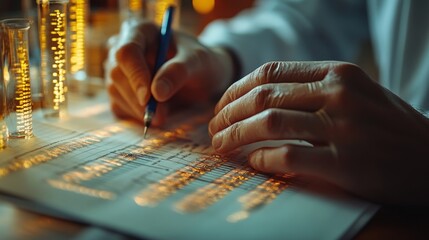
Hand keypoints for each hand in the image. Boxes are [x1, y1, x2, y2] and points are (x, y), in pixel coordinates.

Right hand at [107, 20, 233, 124]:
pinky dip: (136, 115)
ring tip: (165, 114)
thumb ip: (178, 72)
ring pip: (115, 92)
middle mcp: (123, 46)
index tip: (148, 97)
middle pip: (117, 74)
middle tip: (162, 116)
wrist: (203, 76)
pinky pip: (119, 106)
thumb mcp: (198, 62)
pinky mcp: (119, 90)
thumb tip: (156, 91)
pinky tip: (157, 113)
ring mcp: (118, 68)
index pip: (127, 51)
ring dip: (139, 109)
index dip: (135, 75)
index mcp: (141, 30)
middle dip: (138, 99)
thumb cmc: (201, 62)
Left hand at [208, 61, 428, 205]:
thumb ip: (312, 90)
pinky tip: (253, 162)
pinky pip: (287, 156)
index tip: (221, 106)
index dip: (236, 90)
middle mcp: (338, 94)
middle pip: (262, 96)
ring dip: (235, 136)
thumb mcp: (355, 93)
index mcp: (336, 73)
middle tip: (213, 129)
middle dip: (227, 114)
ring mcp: (342, 127)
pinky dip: (262, 159)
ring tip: (221, 146)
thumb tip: (260, 99)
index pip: (269, 73)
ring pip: (268, 123)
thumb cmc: (387, 126)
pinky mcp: (345, 162)